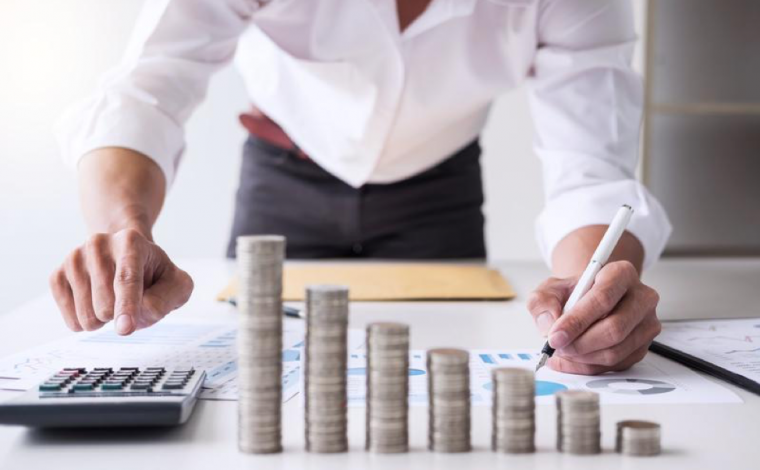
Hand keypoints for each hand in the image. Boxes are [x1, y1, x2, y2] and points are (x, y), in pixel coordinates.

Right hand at [49, 229, 193, 334]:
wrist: (125, 256)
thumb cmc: (155, 274)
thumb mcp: (177, 285)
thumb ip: (166, 299)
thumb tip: (137, 314)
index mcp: (130, 241)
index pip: (127, 280)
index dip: (127, 306)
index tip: (125, 328)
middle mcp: (98, 244)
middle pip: (106, 306)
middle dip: (123, 314)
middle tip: (132, 297)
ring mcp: (74, 259)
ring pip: (87, 317)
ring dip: (106, 320)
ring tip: (114, 298)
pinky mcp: (57, 275)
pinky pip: (71, 321)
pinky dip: (88, 322)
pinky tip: (96, 303)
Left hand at [527, 261, 660, 374]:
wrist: (587, 301)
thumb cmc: (573, 293)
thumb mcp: (550, 289)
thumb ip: (543, 301)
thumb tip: (549, 324)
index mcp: (621, 274)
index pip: (602, 299)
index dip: (576, 321)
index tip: (554, 336)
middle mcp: (641, 297)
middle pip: (614, 328)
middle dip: (579, 344)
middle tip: (556, 347)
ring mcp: (646, 324)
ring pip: (616, 351)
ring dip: (583, 358)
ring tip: (562, 352)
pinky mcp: (642, 346)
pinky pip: (616, 365)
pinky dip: (589, 367)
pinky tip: (571, 360)